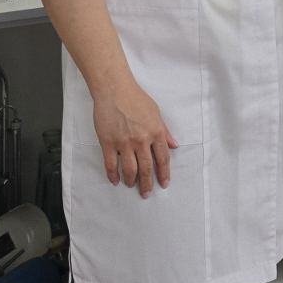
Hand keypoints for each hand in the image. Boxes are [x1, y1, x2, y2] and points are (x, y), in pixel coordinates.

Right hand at [91, 77, 177, 196]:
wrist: (114, 89)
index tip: (164, 183)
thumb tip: (174, 145)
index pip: (163, 158)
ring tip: (131, 185)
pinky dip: (113, 175)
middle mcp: (141, 140)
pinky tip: (115, 180)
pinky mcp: (108, 142)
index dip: (164, 173)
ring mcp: (124, 142)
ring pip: (130, 169)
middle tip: (147, 193)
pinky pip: (111, 164)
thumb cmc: (136, 98)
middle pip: (147, 168)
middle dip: (148, 184)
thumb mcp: (156, 112)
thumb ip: (165, 131)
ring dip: (131, 181)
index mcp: (155, 132)